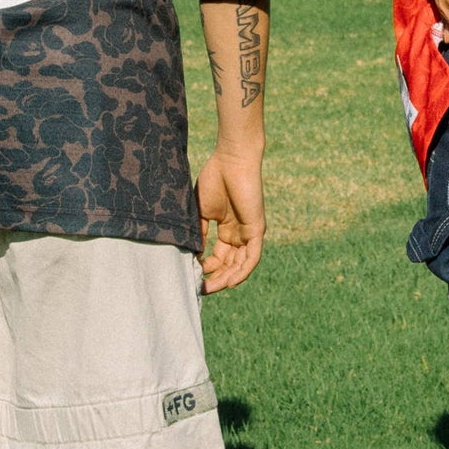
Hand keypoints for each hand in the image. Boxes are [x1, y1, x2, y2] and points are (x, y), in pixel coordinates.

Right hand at [197, 146, 264, 292]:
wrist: (230, 160)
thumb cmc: (214, 179)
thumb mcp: (201, 212)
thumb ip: (199, 232)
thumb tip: (191, 255)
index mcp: (226, 229)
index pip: (218, 257)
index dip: (205, 269)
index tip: (191, 277)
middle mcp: (239, 234)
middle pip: (229, 264)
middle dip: (215, 278)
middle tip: (200, 288)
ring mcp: (249, 232)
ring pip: (240, 264)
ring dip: (227, 278)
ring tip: (210, 288)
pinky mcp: (257, 229)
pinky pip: (252, 257)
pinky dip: (242, 271)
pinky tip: (229, 282)